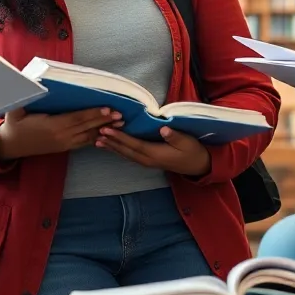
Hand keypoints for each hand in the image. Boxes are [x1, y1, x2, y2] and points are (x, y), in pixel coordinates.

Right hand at [0, 107, 121, 160]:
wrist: (10, 145)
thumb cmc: (14, 123)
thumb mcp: (16, 108)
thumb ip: (26, 95)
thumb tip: (32, 80)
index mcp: (52, 126)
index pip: (77, 118)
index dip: (93, 113)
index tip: (108, 108)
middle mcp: (60, 136)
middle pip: (86, 127)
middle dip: (105, 121)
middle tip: (121, 115)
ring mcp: (63, 143)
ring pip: (88, 136)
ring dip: (104, 129)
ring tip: (120, 124)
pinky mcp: (63, 147)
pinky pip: (83, 142)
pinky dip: (96, 137)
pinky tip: (106, 133)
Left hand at [96, 126, 210, 176]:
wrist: (198, 165)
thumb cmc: (192, 151)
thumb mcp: (187, 142)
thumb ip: (175, 136)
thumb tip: (163, 129)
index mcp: (155, 154)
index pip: (133, 144)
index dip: (119, 137)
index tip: (107, 130)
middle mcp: (148, 160)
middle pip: (125, 151)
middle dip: (111, 142)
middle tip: (96, 134)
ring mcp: (147, 162)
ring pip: (126, 155)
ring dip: (112, 147)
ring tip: (98, 141)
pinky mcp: (148, 161)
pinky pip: (130, 156)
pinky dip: (119, 150)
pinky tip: (112, 147)